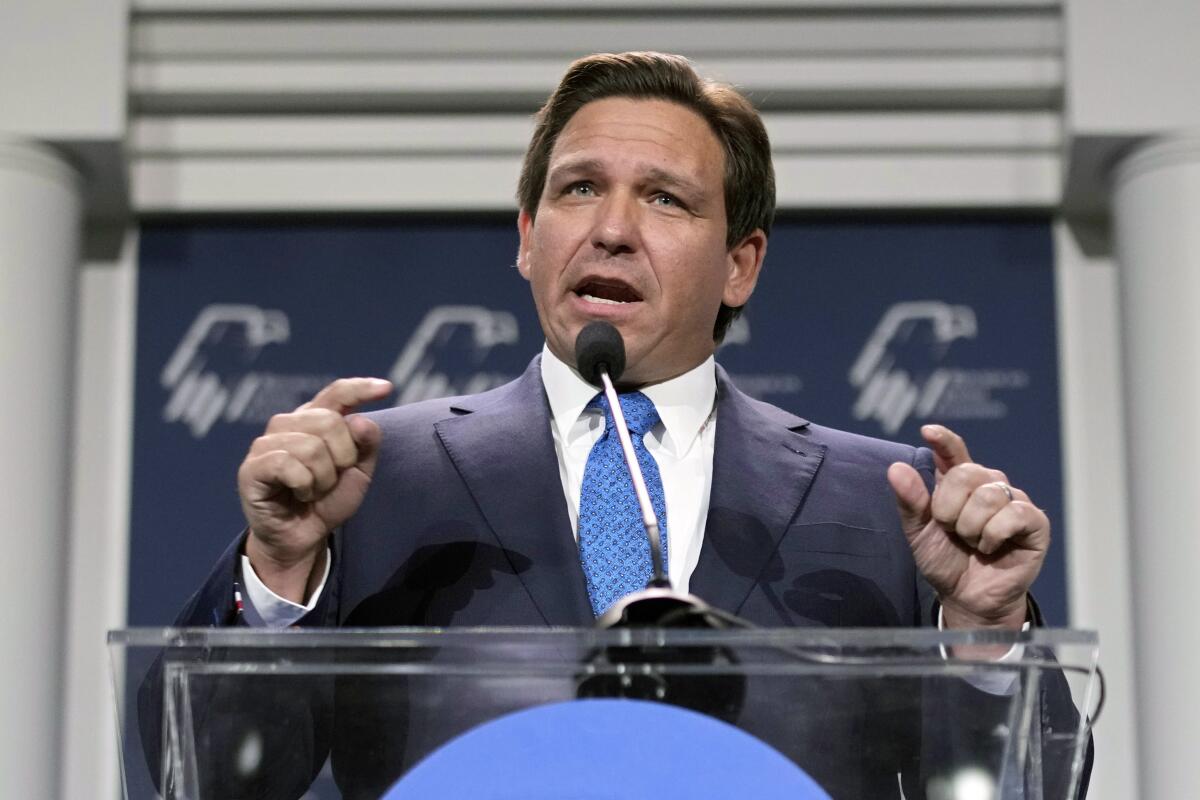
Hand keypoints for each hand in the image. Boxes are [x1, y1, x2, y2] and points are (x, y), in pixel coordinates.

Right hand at [238, 377, 392, 601]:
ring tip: (313, 491)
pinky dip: (304, 485)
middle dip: (343, 458)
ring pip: (312, 447)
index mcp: (314, 419)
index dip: (361, 388)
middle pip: (330, 421)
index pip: (338, 393)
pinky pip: (289, 466)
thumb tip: (361, 420)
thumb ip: (366, 444)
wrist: (302, 538)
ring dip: (323, 479)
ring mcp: (266, 443)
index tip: (387, 388)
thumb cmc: (327, 501)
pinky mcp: (252, 467)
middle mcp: (288, 423)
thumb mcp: (358, 473)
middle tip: (331, 480)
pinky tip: (299, 494)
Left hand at [887, 425, 1048, 629]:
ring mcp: (1014, 502)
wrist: (966, 597)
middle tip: (952, 531)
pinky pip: (1013, 514)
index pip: (954, 452)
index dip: (944, 439)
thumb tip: (896, 468)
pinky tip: (992, 547)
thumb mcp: (919, 533)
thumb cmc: (945, 561)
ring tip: (973, 543)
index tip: (929, 431)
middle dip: (949, 508)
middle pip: (967, 473)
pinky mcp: (1035, 522)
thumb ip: (910, 501)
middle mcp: (989, 486)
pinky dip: (994, 535)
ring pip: (989, 495)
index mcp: (959, 484)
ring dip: (971, 527)